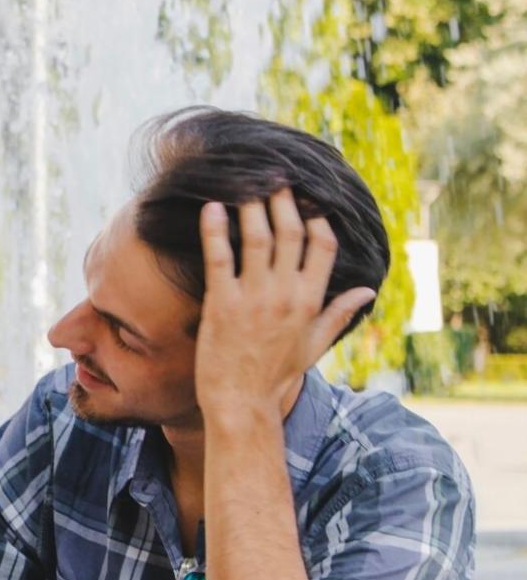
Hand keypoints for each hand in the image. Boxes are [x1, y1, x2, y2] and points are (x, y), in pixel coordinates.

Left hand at [193, 191, 376, 420]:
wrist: (242, 401)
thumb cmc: (276, 375)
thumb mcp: (315, 344)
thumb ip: (339, 313)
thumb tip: (369, 290)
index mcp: (311, 300)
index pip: (322, 245)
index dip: (315, 217)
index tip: (306, 197)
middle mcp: (285, 293)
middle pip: (289, 233)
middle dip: (283, 201)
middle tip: (273, 177)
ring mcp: (253, 297)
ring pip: (256, 238)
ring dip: (251, 206)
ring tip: (245, 182)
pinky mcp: (221, 303)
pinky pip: (218, 256)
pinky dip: (214, 229)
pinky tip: (210, 207)